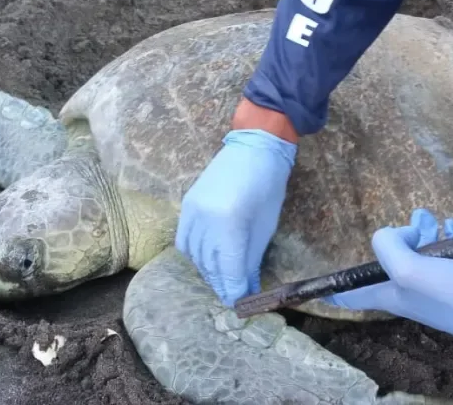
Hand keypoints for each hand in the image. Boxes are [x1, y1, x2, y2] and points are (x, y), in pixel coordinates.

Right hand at [176, 128, 296, 306]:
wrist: (254, 148)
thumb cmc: (268, 186)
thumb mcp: (265, 227)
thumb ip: (251, 259)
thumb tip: (245, 287)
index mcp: (229, 224)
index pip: (228, 269)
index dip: (234, 291)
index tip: (241, 304)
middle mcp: (205, 219)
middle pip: (210, 265)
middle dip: (222, 284)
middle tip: (234, 296)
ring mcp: (191, 211)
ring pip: (194, 256)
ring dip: (208, 271)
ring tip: (222, 279)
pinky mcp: (186, 205)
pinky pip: (184, 240)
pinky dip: (195, 255)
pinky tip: (208, 260)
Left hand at [326, 208, 452, 363]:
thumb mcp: (411, 269)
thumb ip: (389, 248)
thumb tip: (393, 234)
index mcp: (390, 295)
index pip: (349, 295)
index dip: (331, 288)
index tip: (317, 283)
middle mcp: (408, 294)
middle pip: (387, 264)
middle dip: (394, 238)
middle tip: (415, 222)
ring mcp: (433, 289)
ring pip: (417, 255)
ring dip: (422, 233)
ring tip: (432, 218)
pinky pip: (442, 256)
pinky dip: (445, 239)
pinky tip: (452, 227)